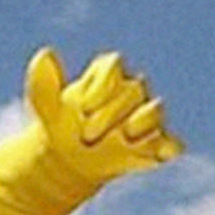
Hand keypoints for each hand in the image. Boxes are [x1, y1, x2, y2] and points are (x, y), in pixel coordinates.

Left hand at [0, 46, 183, 214]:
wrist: (68, 161)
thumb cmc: (59, 126)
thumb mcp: (45, 109)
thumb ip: (43, 85)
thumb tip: (44, 54)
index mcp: (105, 75)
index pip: (114, 65)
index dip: (102, 86)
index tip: (82, 109)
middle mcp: (129, 91)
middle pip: (134, 89)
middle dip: (111, 112)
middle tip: (86, 136)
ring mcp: (144, 117)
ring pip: (155, 110)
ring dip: (143, 123)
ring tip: (125, 136)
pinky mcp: (154, 144)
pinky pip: (171, 143)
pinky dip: (168, 148)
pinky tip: (160, 155)